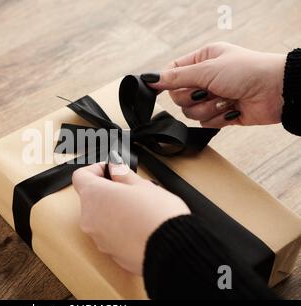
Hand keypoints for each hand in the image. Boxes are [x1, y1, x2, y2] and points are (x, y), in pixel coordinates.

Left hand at [72, 153, 189, 274]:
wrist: (171, 250)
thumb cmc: (158, 217)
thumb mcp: (142, 185)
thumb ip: (123, 174)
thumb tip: (115, 167)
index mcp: (94, 196)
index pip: (80, 176)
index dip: (96, 169)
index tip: (112, 170)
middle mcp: (89, 218)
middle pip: (91, 198)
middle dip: (109, 191)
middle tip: (131, 189)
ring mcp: (98, 238)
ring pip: (100, 217)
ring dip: (114, 210)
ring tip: (139, 209)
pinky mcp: (109, 252)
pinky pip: (109, 235)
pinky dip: (120, 228)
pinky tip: (139, 226)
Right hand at [141, 42, 285, 127]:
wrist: (277, 92)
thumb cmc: (248, 71)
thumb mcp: (207, 70)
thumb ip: (176, 77)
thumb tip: (151, 79)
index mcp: (202, 60)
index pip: (172, 72)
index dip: (166, 82)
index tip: (158, 90)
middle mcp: (206, 78)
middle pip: (179, 97)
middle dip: (193, 98)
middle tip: (207, 91)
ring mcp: (213, 97)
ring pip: (191, 112)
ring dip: (208, 109)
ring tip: (226, 100)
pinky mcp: (220, 114)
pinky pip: (205, 123)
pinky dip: (218, 118)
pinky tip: (232, 110)